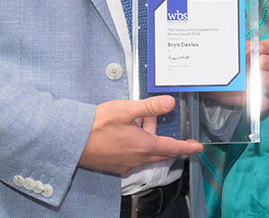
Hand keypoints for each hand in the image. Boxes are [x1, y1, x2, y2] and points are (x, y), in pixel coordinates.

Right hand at [78, 95, 201, 173]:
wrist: (70, 140)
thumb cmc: (97, 124)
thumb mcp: (126, 110)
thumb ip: (150, 107)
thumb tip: (170, 102)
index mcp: (144, 146)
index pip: (172, 148)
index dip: (187, 147)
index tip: (197, 147)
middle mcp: (137, 159)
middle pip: (159, 151)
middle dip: (165, 139)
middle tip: (165, 129)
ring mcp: (125, 164)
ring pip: (145, 152)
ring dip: (147, 138)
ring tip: (138, 120)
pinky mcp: (114, 165)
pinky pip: (132, 156)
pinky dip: (135, 144)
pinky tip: (126, 131)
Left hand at [212, 37, 268, 107]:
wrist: (203, 81)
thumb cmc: (215, 63)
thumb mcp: (225, 51)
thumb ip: (238, 47)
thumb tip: (250, 47)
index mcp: (258, 53)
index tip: (259, 48)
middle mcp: (263, 69)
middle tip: (260, 62)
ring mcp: (260, 85)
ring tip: (256, 78)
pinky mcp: (253, 101)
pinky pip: (265, 104)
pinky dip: (260, 101)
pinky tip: (250, 95)